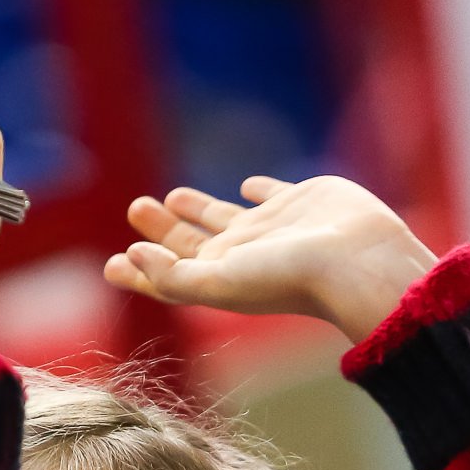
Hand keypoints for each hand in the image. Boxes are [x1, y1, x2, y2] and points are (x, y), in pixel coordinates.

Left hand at [103, 175, 437, 342]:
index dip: (139, 271)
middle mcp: (243, 255)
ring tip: (172, 196)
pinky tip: (247, 185)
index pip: (168, 275)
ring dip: (197, 208)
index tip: (110, 264)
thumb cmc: (290, 278)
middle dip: (161, 228)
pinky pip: (270, 193)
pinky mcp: (303, 201)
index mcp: (220, 278)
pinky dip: (256, 189)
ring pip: (224, 217)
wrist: (359, 260)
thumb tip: (130, 256)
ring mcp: (273, 228)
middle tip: (135, 207)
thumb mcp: (220, 283)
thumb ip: (171, 275)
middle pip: (190, 242)